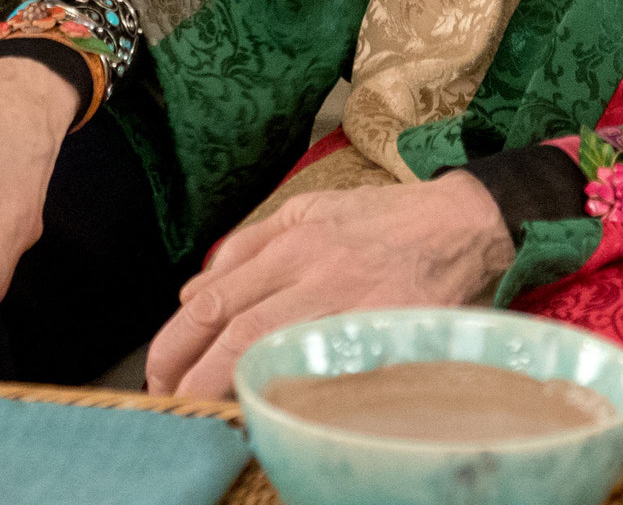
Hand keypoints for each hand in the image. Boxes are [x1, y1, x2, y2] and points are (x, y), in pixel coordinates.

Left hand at [145, 171, 516, 399]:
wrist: (462, 224)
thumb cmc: (383, 220)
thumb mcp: (308, 210)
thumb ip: (249, 247)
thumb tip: (195, 290)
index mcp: (293, 241)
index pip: (219, 297)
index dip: (180, 339)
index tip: (160, 370)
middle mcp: (316, 271)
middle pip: (238, 329)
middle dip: (194, 372)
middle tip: (170, 400)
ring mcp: (352, 303)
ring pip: (276, 348)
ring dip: (232, 385)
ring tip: (206, 411)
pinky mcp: (386, 331)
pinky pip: (331, 366)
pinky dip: (295, 390)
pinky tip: (274, 410)